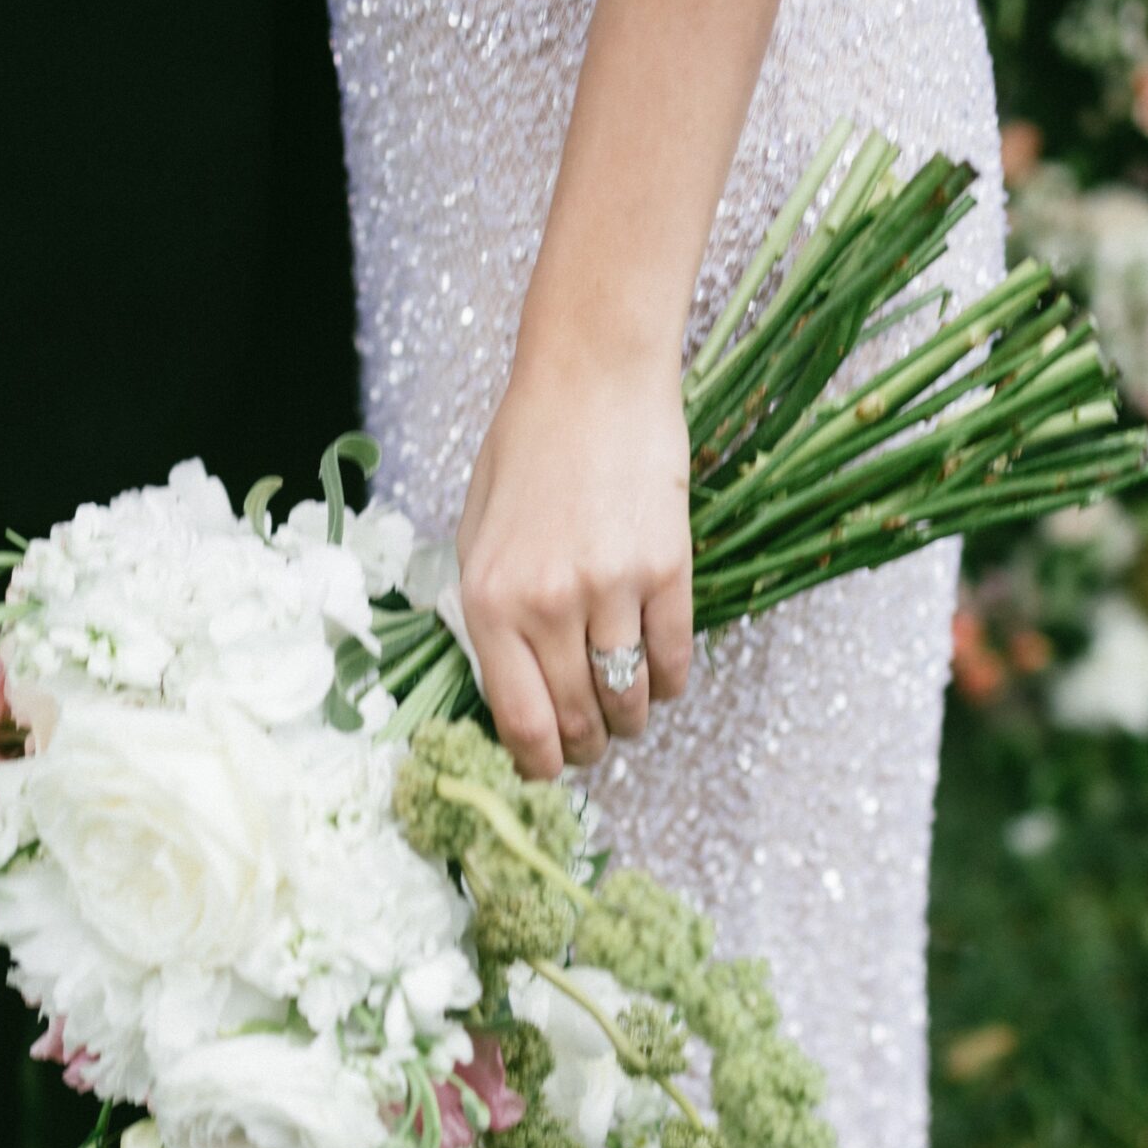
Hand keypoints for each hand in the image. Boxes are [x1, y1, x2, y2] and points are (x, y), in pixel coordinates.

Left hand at [456, 348, 693, 779]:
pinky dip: (668, 684)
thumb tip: (505, 689)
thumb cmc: (526, 447)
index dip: (536, 765)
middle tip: (589, 749)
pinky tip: (659, 679)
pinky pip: (672, 660)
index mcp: (488, 600)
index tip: (545, 771)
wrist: (592, 376)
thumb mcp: (475, 532)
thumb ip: (487, 612)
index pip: (518, 722)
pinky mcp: (667, 570)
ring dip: (628, 722)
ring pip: (627, 699)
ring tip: (625, 717)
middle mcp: (547, 605)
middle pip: (575, 721)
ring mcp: (611, 589)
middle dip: (583, 750)